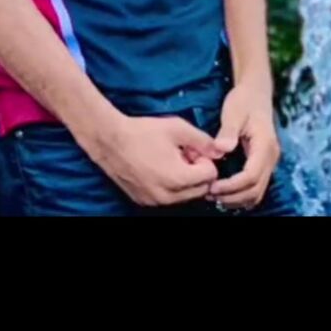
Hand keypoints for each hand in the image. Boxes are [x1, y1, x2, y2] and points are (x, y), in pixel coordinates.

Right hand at [94, 113, 225, 207]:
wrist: (110, 141)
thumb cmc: (143, 132)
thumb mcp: (177, 128)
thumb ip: (202, 140)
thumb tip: (220, 151)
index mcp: (178, 178)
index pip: (210, 176)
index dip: (204, 159)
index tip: (192, 149)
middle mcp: (167, 196)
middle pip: (200, 189)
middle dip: (197, 172)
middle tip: (183, 154)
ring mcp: (155, 201)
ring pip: (185, 196)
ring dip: (185, 180)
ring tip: (170, 160)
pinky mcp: (145, 202)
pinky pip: (168, 199)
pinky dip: (171, 186)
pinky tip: (159, 168)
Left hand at [207, 84, 280, 209]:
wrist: (256, 92)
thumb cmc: (244, 100)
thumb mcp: (234, 111)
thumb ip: (228, 131)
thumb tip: (221, 149)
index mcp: (265, 145)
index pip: (251, 175)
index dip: (232, 186)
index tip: (212, 186)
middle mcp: (271, 157)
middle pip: (255, 189)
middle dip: (233, 196)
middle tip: (209, 194)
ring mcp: (269, 162)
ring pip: (257, 192)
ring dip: (237, 199)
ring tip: (214, 196)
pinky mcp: (263, 163)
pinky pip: (255, 187)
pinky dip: (241, 194)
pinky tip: (225, 191)